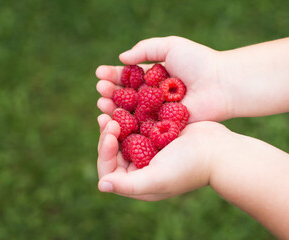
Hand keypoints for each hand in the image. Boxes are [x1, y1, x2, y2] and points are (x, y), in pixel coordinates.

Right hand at [96, 36, 232, 122]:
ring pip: (131, 111)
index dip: (113, 75)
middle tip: (99, 89)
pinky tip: (115, 120)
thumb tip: (121, 58)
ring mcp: (158, 112)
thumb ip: (145, 49)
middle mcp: (153, 95)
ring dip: (114, 107)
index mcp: (154, 77)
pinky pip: (143, 126)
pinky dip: (128, 124)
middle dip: (110, 92)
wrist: (221, 84)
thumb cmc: (198, 62)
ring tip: (102, 102)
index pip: (128, 77)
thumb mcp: (170, 46)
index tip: (99, 74)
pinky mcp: (164, 127)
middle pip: (126, 95)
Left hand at [97, 114, 230, 200]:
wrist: (218, 149)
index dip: (105, 152)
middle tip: (105, 118)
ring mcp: (148, 150)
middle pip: (113, 151)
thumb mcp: (158, 178)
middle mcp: (140, 167)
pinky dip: (127, 114)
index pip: (109, 170)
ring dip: (113, 122)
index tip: (111, 134)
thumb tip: (102, 185)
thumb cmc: (189, 166)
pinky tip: (121, 103)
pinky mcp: (156, 135)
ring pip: (122, 135)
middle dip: (107, 135)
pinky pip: (135, 124)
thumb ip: (129, 185)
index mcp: (138, 181)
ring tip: (106, 108)